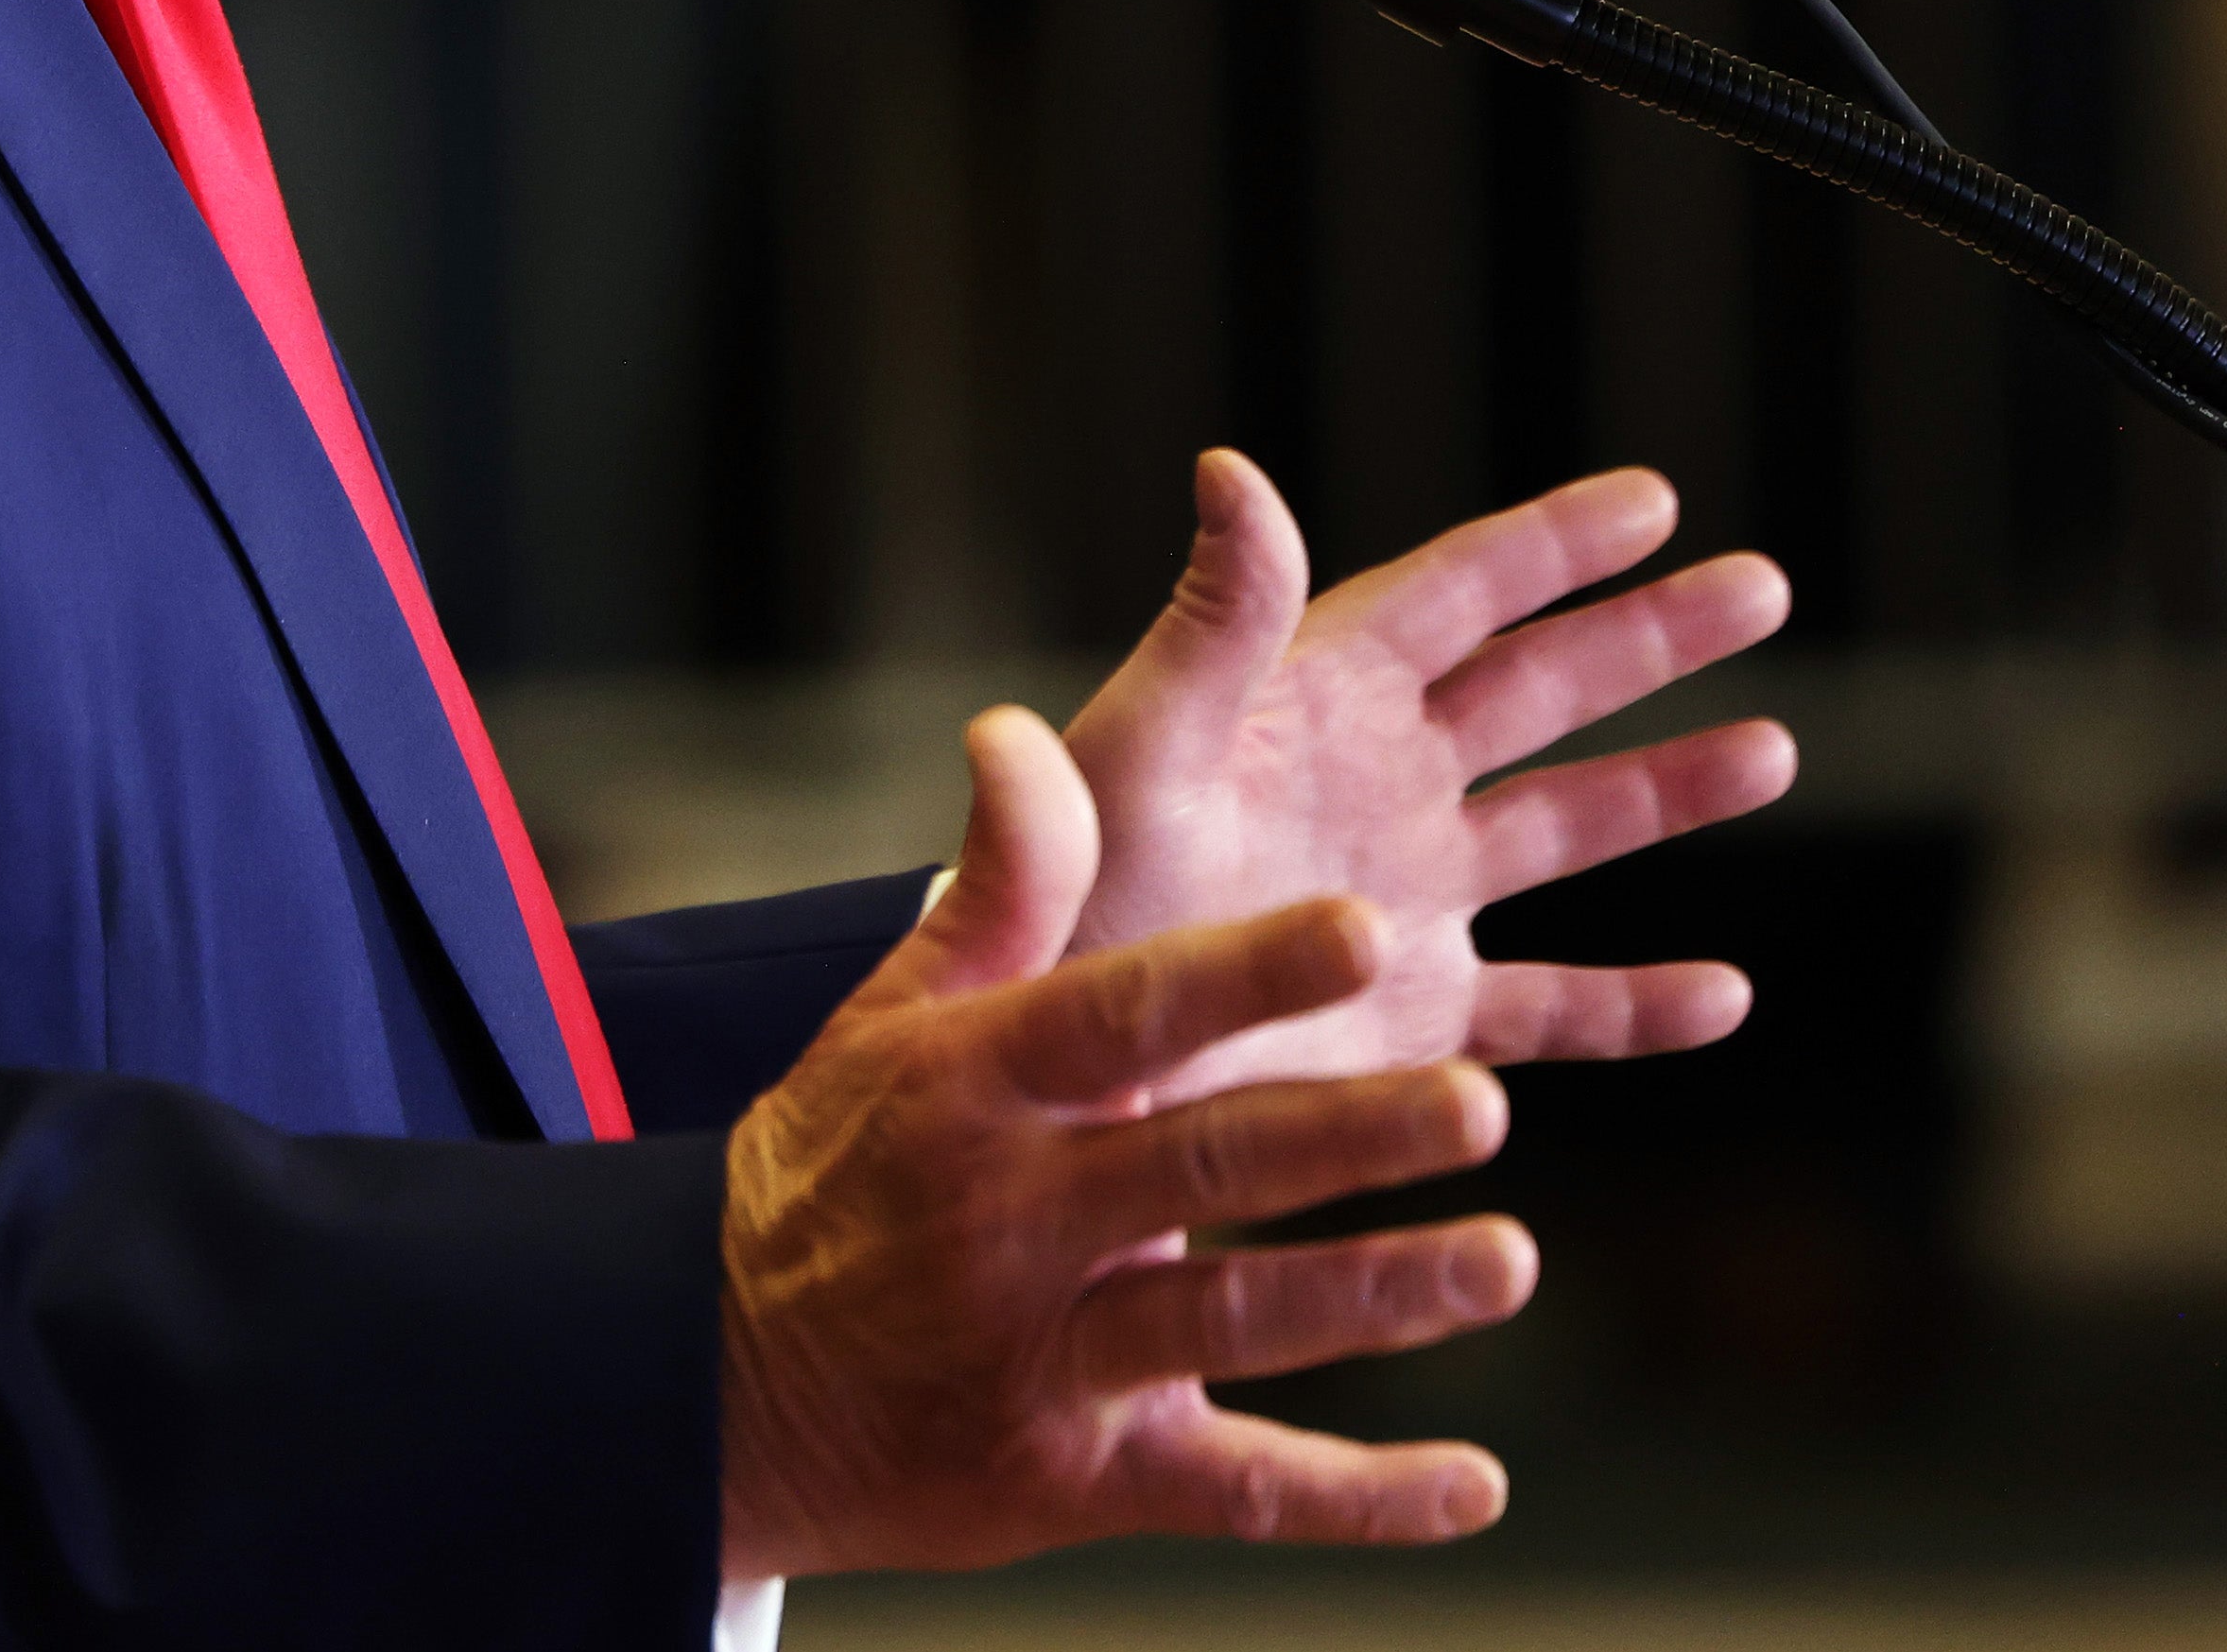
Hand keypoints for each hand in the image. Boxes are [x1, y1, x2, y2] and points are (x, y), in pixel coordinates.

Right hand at [719, 707, 1532, 1578]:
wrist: (719, 1374)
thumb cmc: (844, 1162)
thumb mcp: (894, 1016)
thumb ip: (1000, 888)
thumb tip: (1015, 729)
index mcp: (975, 1082)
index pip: (1123, 1013)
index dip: (1242, 976)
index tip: (1361, 927)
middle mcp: (1011, 1213)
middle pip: (1199, 1161)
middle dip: (1341, 1131)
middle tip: (1481, 1100)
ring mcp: (1046, 1351)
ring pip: (1227, 1319)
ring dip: (1372, 1294)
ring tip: (1507, 1260)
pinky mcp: (1079, 1476)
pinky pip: (1234, 1489)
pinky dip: (1358, 1496)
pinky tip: (1474, 1484)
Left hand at [1064, 454, 1793, 1098]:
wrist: (1051, 1060)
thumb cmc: (1066, 890)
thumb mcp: (1140, 746)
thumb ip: (1209, 623)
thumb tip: (1231, 468)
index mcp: (1312, 700)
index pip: (1454, 595)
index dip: (1552, 546)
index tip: (1656, 500)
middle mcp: (1376, 784)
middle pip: (1540, 690)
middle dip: (1649, 639)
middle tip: (1764, 585)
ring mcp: (1410, 896)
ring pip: (1569, 831)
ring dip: (1669, 792)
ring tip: (1775, 750)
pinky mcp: (1419, 1014)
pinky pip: (1553, 1005)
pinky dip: (1637, 1008)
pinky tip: (1725, 997)